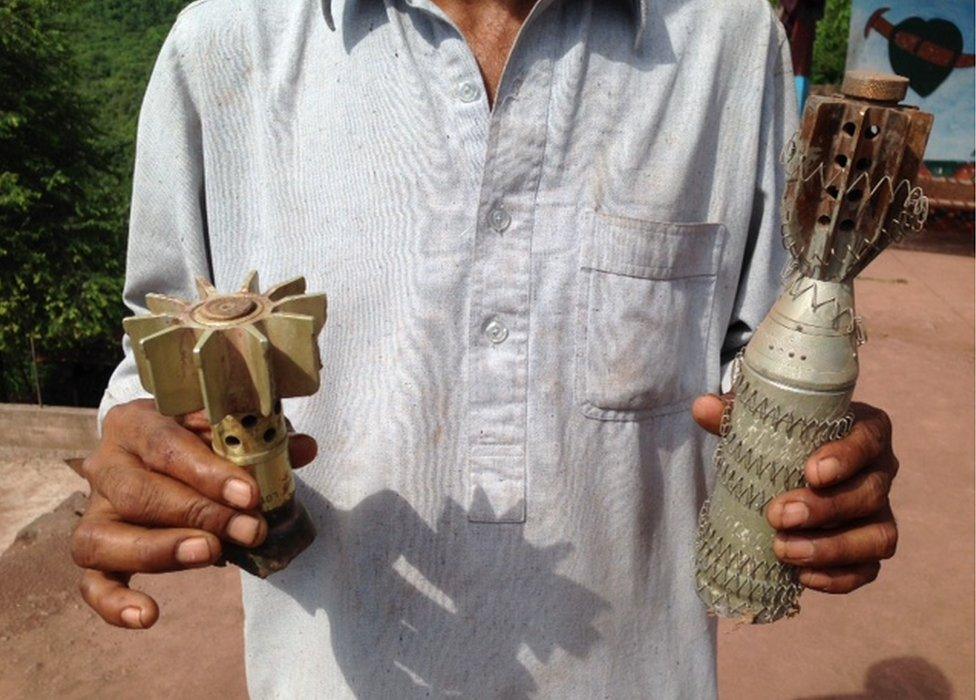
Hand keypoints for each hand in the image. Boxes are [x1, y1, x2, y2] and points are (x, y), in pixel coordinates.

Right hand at [72, 399, 316, 628]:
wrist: (152, 454)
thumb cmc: (196, 440)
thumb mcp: (223, 430)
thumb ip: (260, 439)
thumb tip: (305, 448)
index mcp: (135, 423)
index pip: (166, 445)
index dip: (208, 472)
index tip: (249, 495)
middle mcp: (105, 465)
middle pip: (139, 492)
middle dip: (199, 514)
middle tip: (250, 530)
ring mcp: (94, 511)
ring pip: (101, 537)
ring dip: (159, 550)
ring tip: (209, 554)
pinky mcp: (92, 551)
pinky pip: (91, 582)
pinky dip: (114, 602)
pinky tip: (149, 615)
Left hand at [693, 394, 897, 593]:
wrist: (789, 463)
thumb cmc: (782, 433)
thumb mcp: (762, 418)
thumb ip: (736, 413)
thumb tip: (702, 407)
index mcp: (865, 431)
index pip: (869, 439)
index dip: (847, 457)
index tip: (811, 471)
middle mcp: (879, 472)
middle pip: (869, 493)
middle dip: (825, 509)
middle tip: (778, 515)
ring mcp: (878, 513)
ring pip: (878, 537)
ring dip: (833, 548)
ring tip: (784, 550)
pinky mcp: (868, 548)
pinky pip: (868, 570)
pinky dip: (839, 578)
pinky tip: (802, 576)